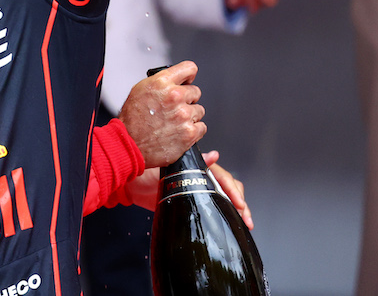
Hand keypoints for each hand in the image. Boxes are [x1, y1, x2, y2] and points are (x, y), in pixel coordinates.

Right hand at [119, 60, 204, 166]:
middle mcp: (175, 96)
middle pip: (195, 92)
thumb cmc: (132, 120)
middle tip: (174, 108)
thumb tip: (175, 81)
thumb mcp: (140, 90)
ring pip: (199, 110)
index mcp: (162, 83)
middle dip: (187, 99)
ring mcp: (184, 115)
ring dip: (190, 116)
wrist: (129, 143)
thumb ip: (160, 83)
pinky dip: (193, 130)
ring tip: (174, 122)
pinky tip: (179, 131)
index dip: (189, 76)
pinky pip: (201, 127)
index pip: (189, 68)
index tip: (187, 81)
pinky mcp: (190, 133)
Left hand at [122, 150, 252, 228]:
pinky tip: (235, 223)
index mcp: (196, 167)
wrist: (131, 187)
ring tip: (246, 222)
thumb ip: (189, 162)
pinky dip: (226, 214)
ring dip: (238, 209)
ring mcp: (198, 191)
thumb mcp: (168, 165)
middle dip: (240, 202)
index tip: (239, 202)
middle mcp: (201, 178)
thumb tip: (215, 155)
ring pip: (225, 198)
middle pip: (229, 187)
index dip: (232, 189)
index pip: (222, 176)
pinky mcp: (193, 203)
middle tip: (245, 217)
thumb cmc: (145, 172)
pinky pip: (214, 208)